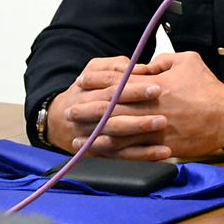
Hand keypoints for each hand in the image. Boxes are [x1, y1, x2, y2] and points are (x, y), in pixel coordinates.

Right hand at [45, 56, 170, 159]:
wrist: (59, 120)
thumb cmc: (87, 89)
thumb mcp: (93, 70)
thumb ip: (114, 66)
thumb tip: (138, 69)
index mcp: (88, 92)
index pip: (112, 90)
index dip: (134, 89)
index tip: (157, 88)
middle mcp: (88, 116)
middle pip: (113, 115)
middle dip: (138, 116)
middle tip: (163, 115)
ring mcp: (94, 137)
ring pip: (116, 139)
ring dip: (140, 136)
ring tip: (164, 130)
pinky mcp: (102, 153)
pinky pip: (123, 157)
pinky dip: (144, 155)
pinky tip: (163, 153)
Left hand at [52, 52, 223, 159]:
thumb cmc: (208, 87)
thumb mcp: (188, 61)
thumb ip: (163, 61)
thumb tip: (146, 66)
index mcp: (153, 86)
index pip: (117, 83)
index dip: (97, 83)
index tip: (81, 83)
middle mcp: (150, 108)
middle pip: (111, 110)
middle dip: (88, 111)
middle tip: (70, 112)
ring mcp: (154, 130)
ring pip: (118, 134)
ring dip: (95, 137)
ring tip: (77, 139)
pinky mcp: (162, 147)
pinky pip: (134, 152)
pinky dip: (115, 154)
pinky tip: (102, 155)